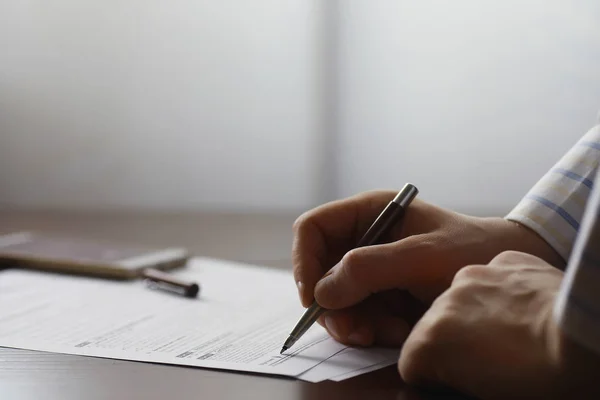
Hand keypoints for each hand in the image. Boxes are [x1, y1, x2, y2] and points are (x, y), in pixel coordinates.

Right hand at [293, 190, 562, 346]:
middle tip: (357, 331)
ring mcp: (370, 268)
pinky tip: (400, 331)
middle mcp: (363, 239)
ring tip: (392, 331)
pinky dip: (372, 330)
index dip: (305, 261)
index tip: (313, 298)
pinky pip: (357, 316)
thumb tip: (322, 292)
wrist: (505, 276)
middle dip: (334, 304)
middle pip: (320, 271)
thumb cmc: (473, 251)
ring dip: (356, 322)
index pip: (313, 229)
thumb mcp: (424, 256)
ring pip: (336, 300)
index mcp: (369, 212)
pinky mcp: (380, 295)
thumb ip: (372, 268)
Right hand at [397, 251, 596, 399]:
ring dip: (473, 315)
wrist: (592, 342)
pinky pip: (492, 278)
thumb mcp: (482, 396)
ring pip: (460, 298)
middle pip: (432, 326)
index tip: (456, 382)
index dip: (432, 376)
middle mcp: (445, 301)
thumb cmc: (546, 381)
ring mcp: (476, 275)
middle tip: (489, 363)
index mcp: (431, 340)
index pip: (410, 361)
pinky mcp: (507, 262)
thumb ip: (449, 378)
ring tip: (510, 336)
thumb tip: (449, 377)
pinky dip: (502, 293)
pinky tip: (524, 311)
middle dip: (451, 342)